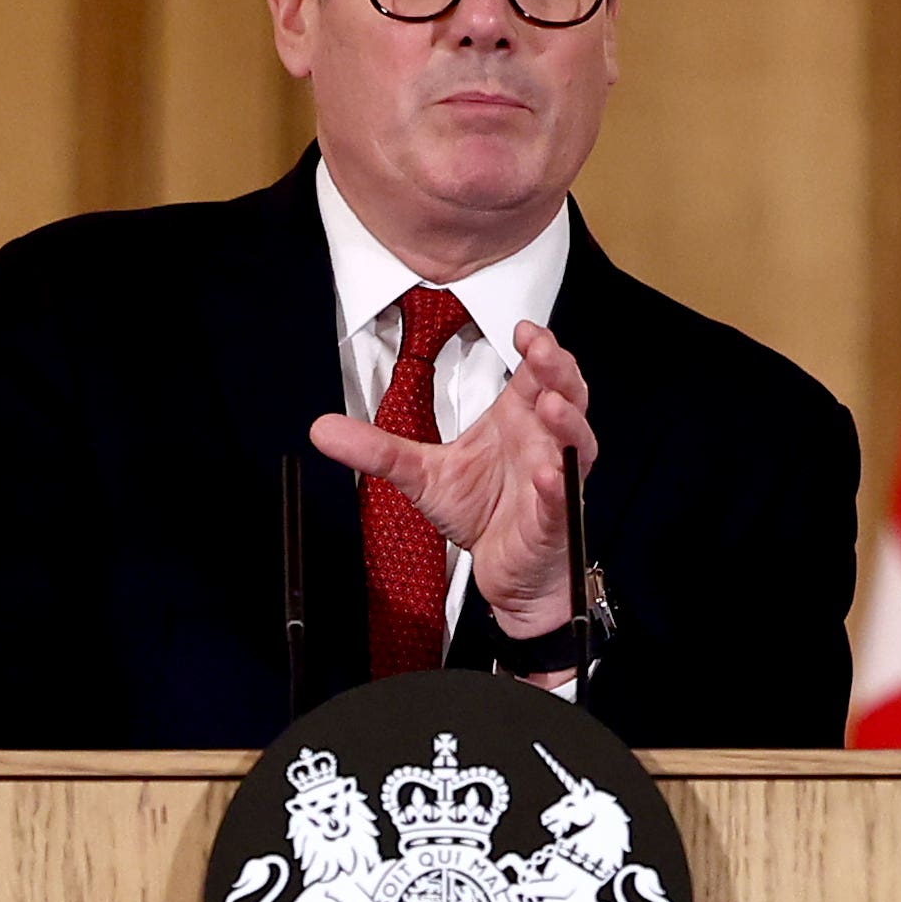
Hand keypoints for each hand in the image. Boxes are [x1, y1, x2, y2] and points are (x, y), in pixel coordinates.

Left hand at [311, 318, 597, 636]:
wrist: (507, 572)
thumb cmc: (483, 514)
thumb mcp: (421, 475)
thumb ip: (377, 450)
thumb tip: (323, 429)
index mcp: (518, 419)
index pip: (537, 372)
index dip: (538, 347)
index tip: (523, 329)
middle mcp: (543, 442)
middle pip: (567, 394)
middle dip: (558, 369)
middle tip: (541, 352)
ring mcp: (557, 479)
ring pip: (576, 441)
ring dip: (567, 421)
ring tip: (549, 405)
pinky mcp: (556, 519)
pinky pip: (563, 500)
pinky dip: (557, 486)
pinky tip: (546, 474)